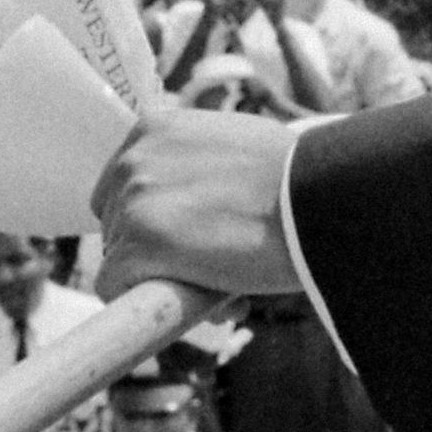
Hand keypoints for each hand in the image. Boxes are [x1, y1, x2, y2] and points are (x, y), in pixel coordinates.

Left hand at [90, 104, 304, 297]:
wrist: (319, 198)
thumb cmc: (295, 178)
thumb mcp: (234, 148)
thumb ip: (200, 168)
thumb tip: (191, 218)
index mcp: (153, 129)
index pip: (123, 183)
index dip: (151, 217)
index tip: (184, 236)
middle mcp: (132, 160)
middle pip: (112, 221)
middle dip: (149, 246)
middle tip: (206, 263)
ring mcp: (132, 204)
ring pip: (117, 258)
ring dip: (158, 276)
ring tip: (217, 279)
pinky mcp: (139, 247)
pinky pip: (115, 288)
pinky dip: (147, 302)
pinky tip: (198, 299)